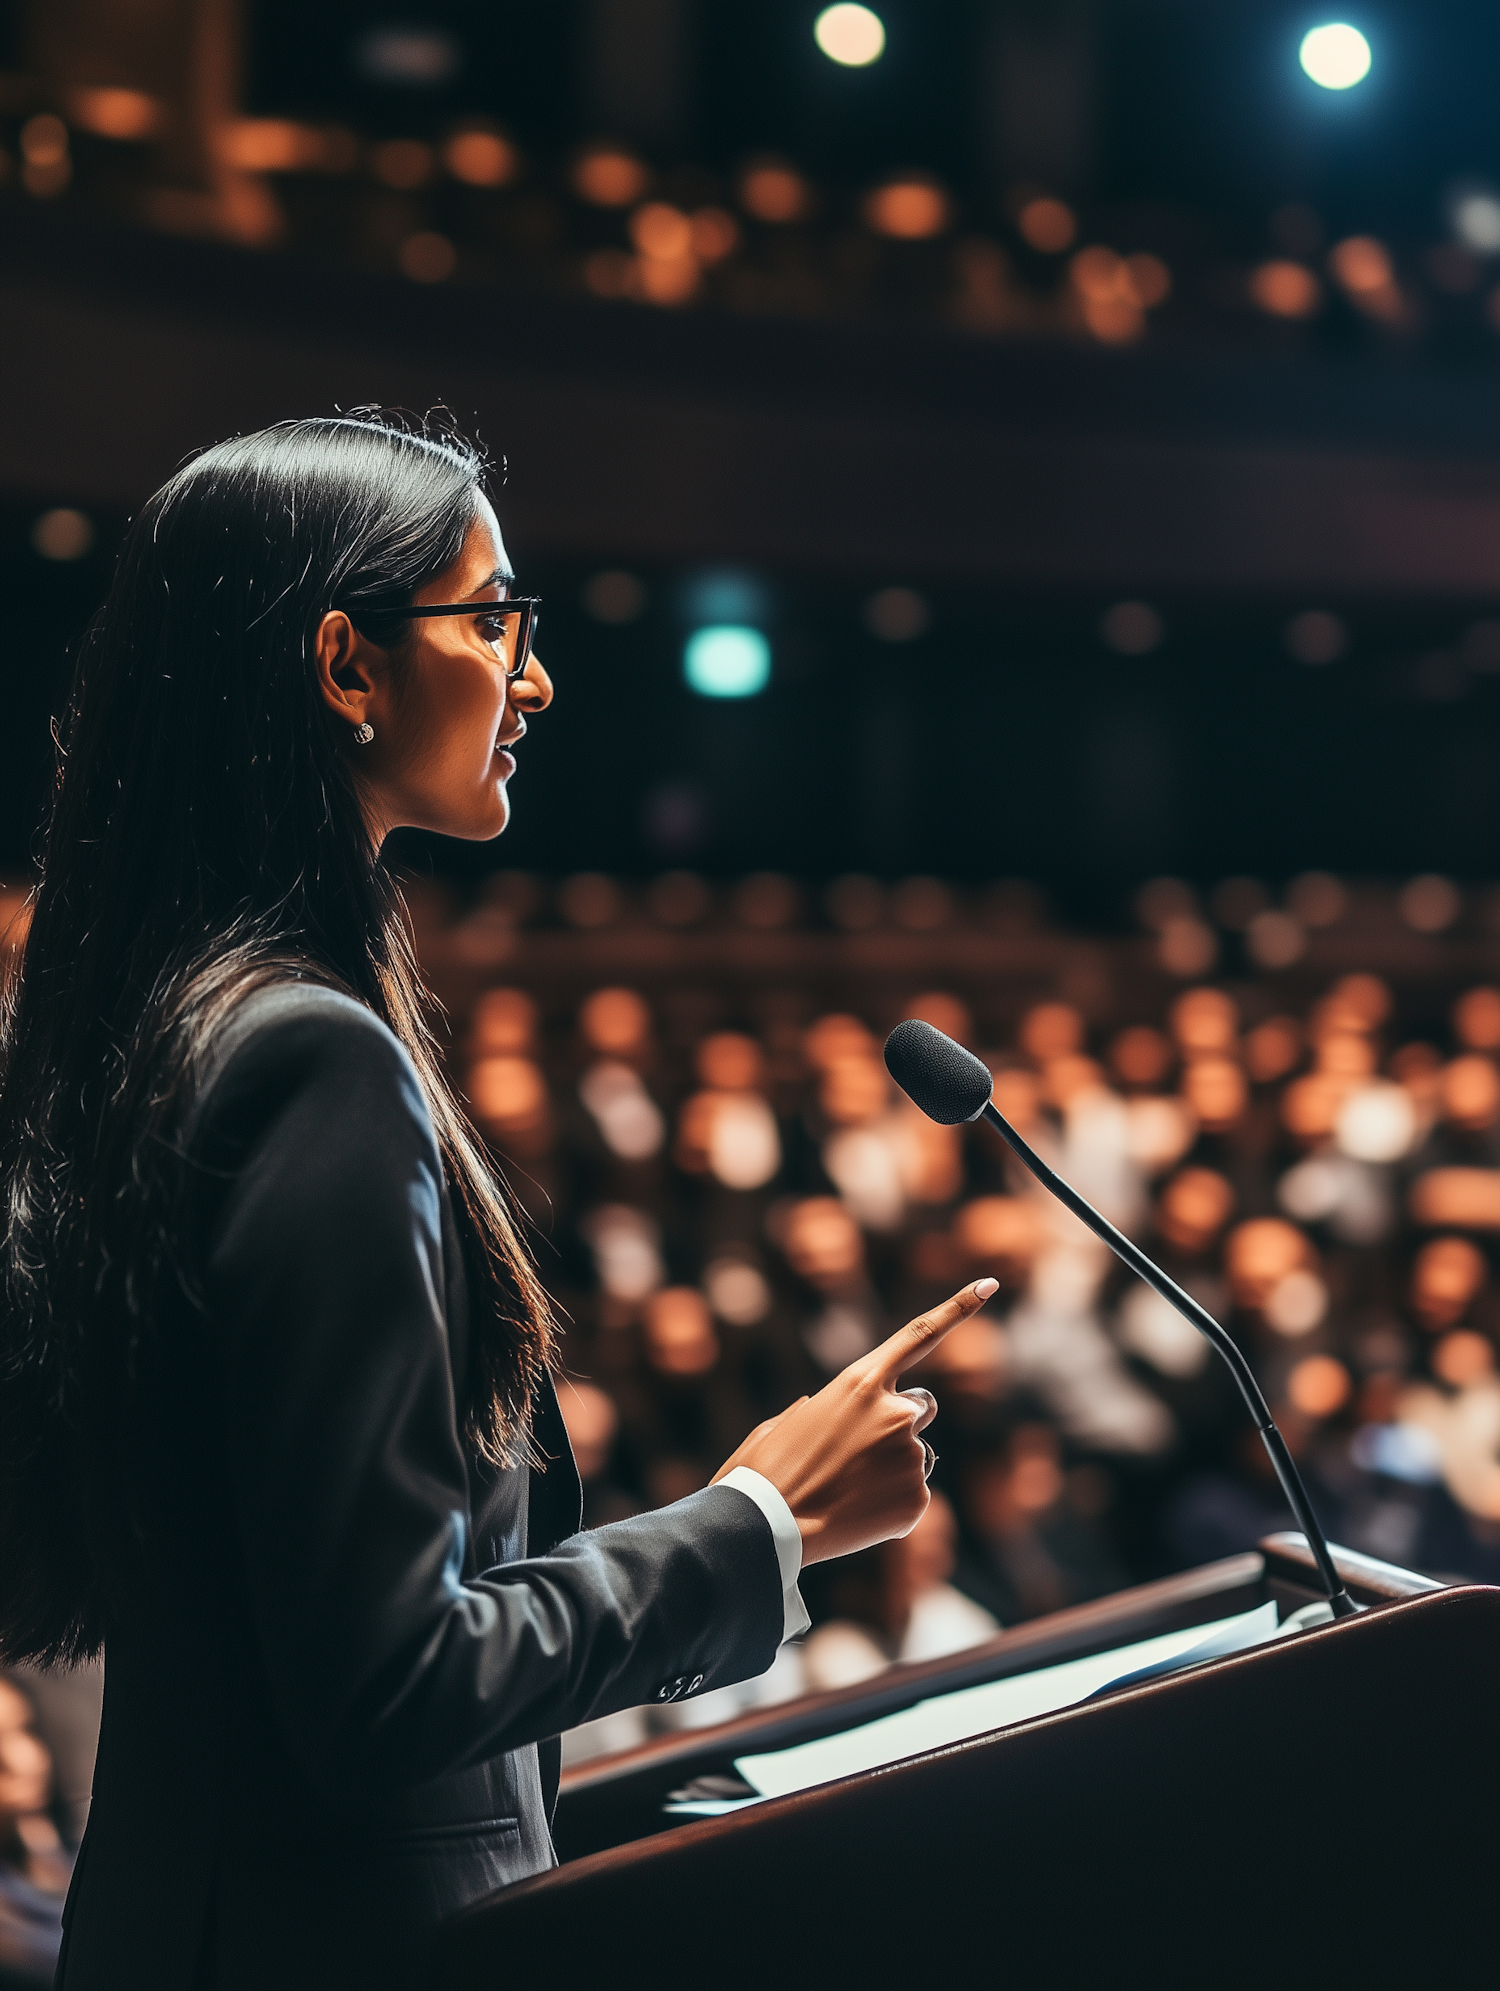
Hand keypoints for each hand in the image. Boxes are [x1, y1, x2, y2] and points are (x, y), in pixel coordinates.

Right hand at [712, 1279, 998, 1564]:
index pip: (920, 1335)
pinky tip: (856, 1513)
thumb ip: (828, 1407)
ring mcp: (910, 1455)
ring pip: (914, 1454)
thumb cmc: (766, 1471)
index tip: (990, 1284)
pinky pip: (912, 1493)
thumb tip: (839, 1418)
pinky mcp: (917, 1498)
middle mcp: (895, 1413)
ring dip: (889, 1466)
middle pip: (921, 1407)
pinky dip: (889, 1503)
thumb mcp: (789, 1420)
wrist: (766, 1528)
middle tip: (858, 1451)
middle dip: (900, 1422)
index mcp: (859, 1382)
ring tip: (846, 1488)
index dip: (958, 1308)